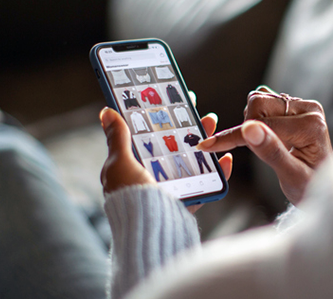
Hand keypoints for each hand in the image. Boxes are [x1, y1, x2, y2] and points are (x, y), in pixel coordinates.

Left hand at [100, 106, 231, 212]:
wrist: (148, 232)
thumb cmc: (130, 197)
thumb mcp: (120, 163)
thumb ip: (118, 138)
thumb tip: (106, 112)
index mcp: (133, 166)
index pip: (148, 135)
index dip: (160, 117)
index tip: (173, 101)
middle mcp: (152, 177)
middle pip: (174, 145)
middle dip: (187, 126)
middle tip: (198, 110)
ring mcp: (171, 189)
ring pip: (192, 160)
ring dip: (204, 141)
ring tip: (212, 123)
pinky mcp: (188, 201)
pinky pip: (207, 184)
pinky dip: (218, 172)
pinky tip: (225, 158)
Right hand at [198, 86, 331, 203]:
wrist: (318, 185)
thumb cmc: (308, 186)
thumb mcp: (291, 176)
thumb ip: (271, 153)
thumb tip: (250, 129)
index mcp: (312, 126)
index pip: (263, 125)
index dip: (234, 137)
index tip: (208, 145)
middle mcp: (309, 109)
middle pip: (258, 103)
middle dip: (247, 127)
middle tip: (256, 150)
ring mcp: (301, 105)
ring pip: (258, 99)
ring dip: (251, 122)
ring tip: (265, 145)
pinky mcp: (293, 105)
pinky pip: (262, 102)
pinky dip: (254, 119)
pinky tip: (265, 136)